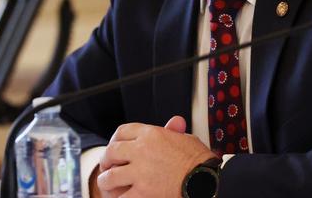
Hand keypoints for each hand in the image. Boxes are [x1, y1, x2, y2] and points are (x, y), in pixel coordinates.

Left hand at [94, 116, 214, 197]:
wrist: (205, 181)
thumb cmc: (199, 161)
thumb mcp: (186, 139)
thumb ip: (173, 132)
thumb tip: (174, 122)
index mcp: (151, 134)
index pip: (122, 131)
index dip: (115, 139)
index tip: (115, 147)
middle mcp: (141, 150)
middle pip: (111, 152)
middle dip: (106, 160)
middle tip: (107, 166)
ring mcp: (140, 173)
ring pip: (109, 177)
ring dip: (107, 182)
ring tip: (109, 185)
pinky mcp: (142, 194)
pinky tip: (121, 197)